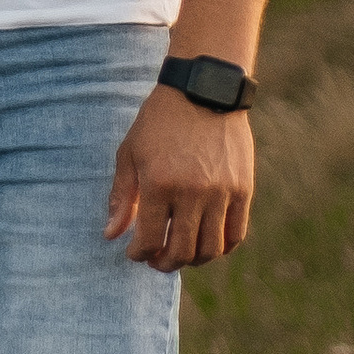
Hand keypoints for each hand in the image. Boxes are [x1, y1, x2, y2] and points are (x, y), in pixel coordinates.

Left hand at [105, 89, 253, 269]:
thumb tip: (111, 235)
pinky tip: (207, 243)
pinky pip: (236, 234)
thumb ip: (122, 197)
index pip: (149, 240)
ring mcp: (221, 193)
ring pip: (210, 249)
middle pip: (181, 251)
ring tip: (181, 254)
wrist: (203, 91)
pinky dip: (222, 247)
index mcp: (158, 184)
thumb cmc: (159, 122)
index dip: (139, 254)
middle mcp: (192, 193)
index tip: (135, 252)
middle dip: (164, 263)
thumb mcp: (131, 153)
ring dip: (193, 260)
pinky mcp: (243, 190)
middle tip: (156, 260)